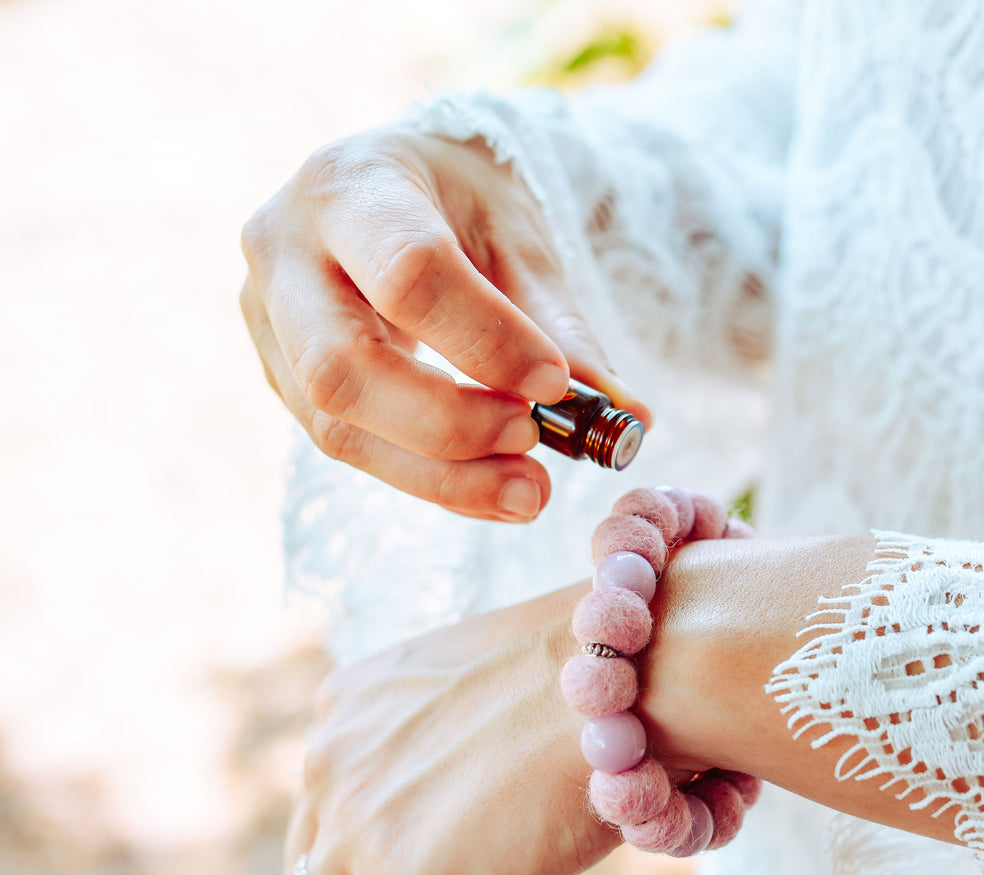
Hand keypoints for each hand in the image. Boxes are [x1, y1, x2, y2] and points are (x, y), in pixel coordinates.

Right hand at [240, 125, 649, 520]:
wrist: (391, 185)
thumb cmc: (457, 199)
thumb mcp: (517, 232)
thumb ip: (558, 321)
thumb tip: (629, 419)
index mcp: (351, 186)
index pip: (409, 275)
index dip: (487, 342)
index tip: (556, 384)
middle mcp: (284, 250)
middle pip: (343, 368)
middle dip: (449, 424)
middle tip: (535, 442)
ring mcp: (266, 318)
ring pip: (335, 425)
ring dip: (441, 474)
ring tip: (530, 492)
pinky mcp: (279, 374)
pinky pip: (345, 444)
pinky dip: (427, 477)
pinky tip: (491, 488)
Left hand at [285, 581, 619, 874]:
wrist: (623, 690)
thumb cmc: (581, 683)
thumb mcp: (475, 683)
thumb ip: (441, 734)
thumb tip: (461, 788)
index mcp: (347, 705)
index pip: (325, 802)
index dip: (364, 844)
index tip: (403, 864)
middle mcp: (331, 761)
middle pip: (309, 866)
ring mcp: (355, 830)